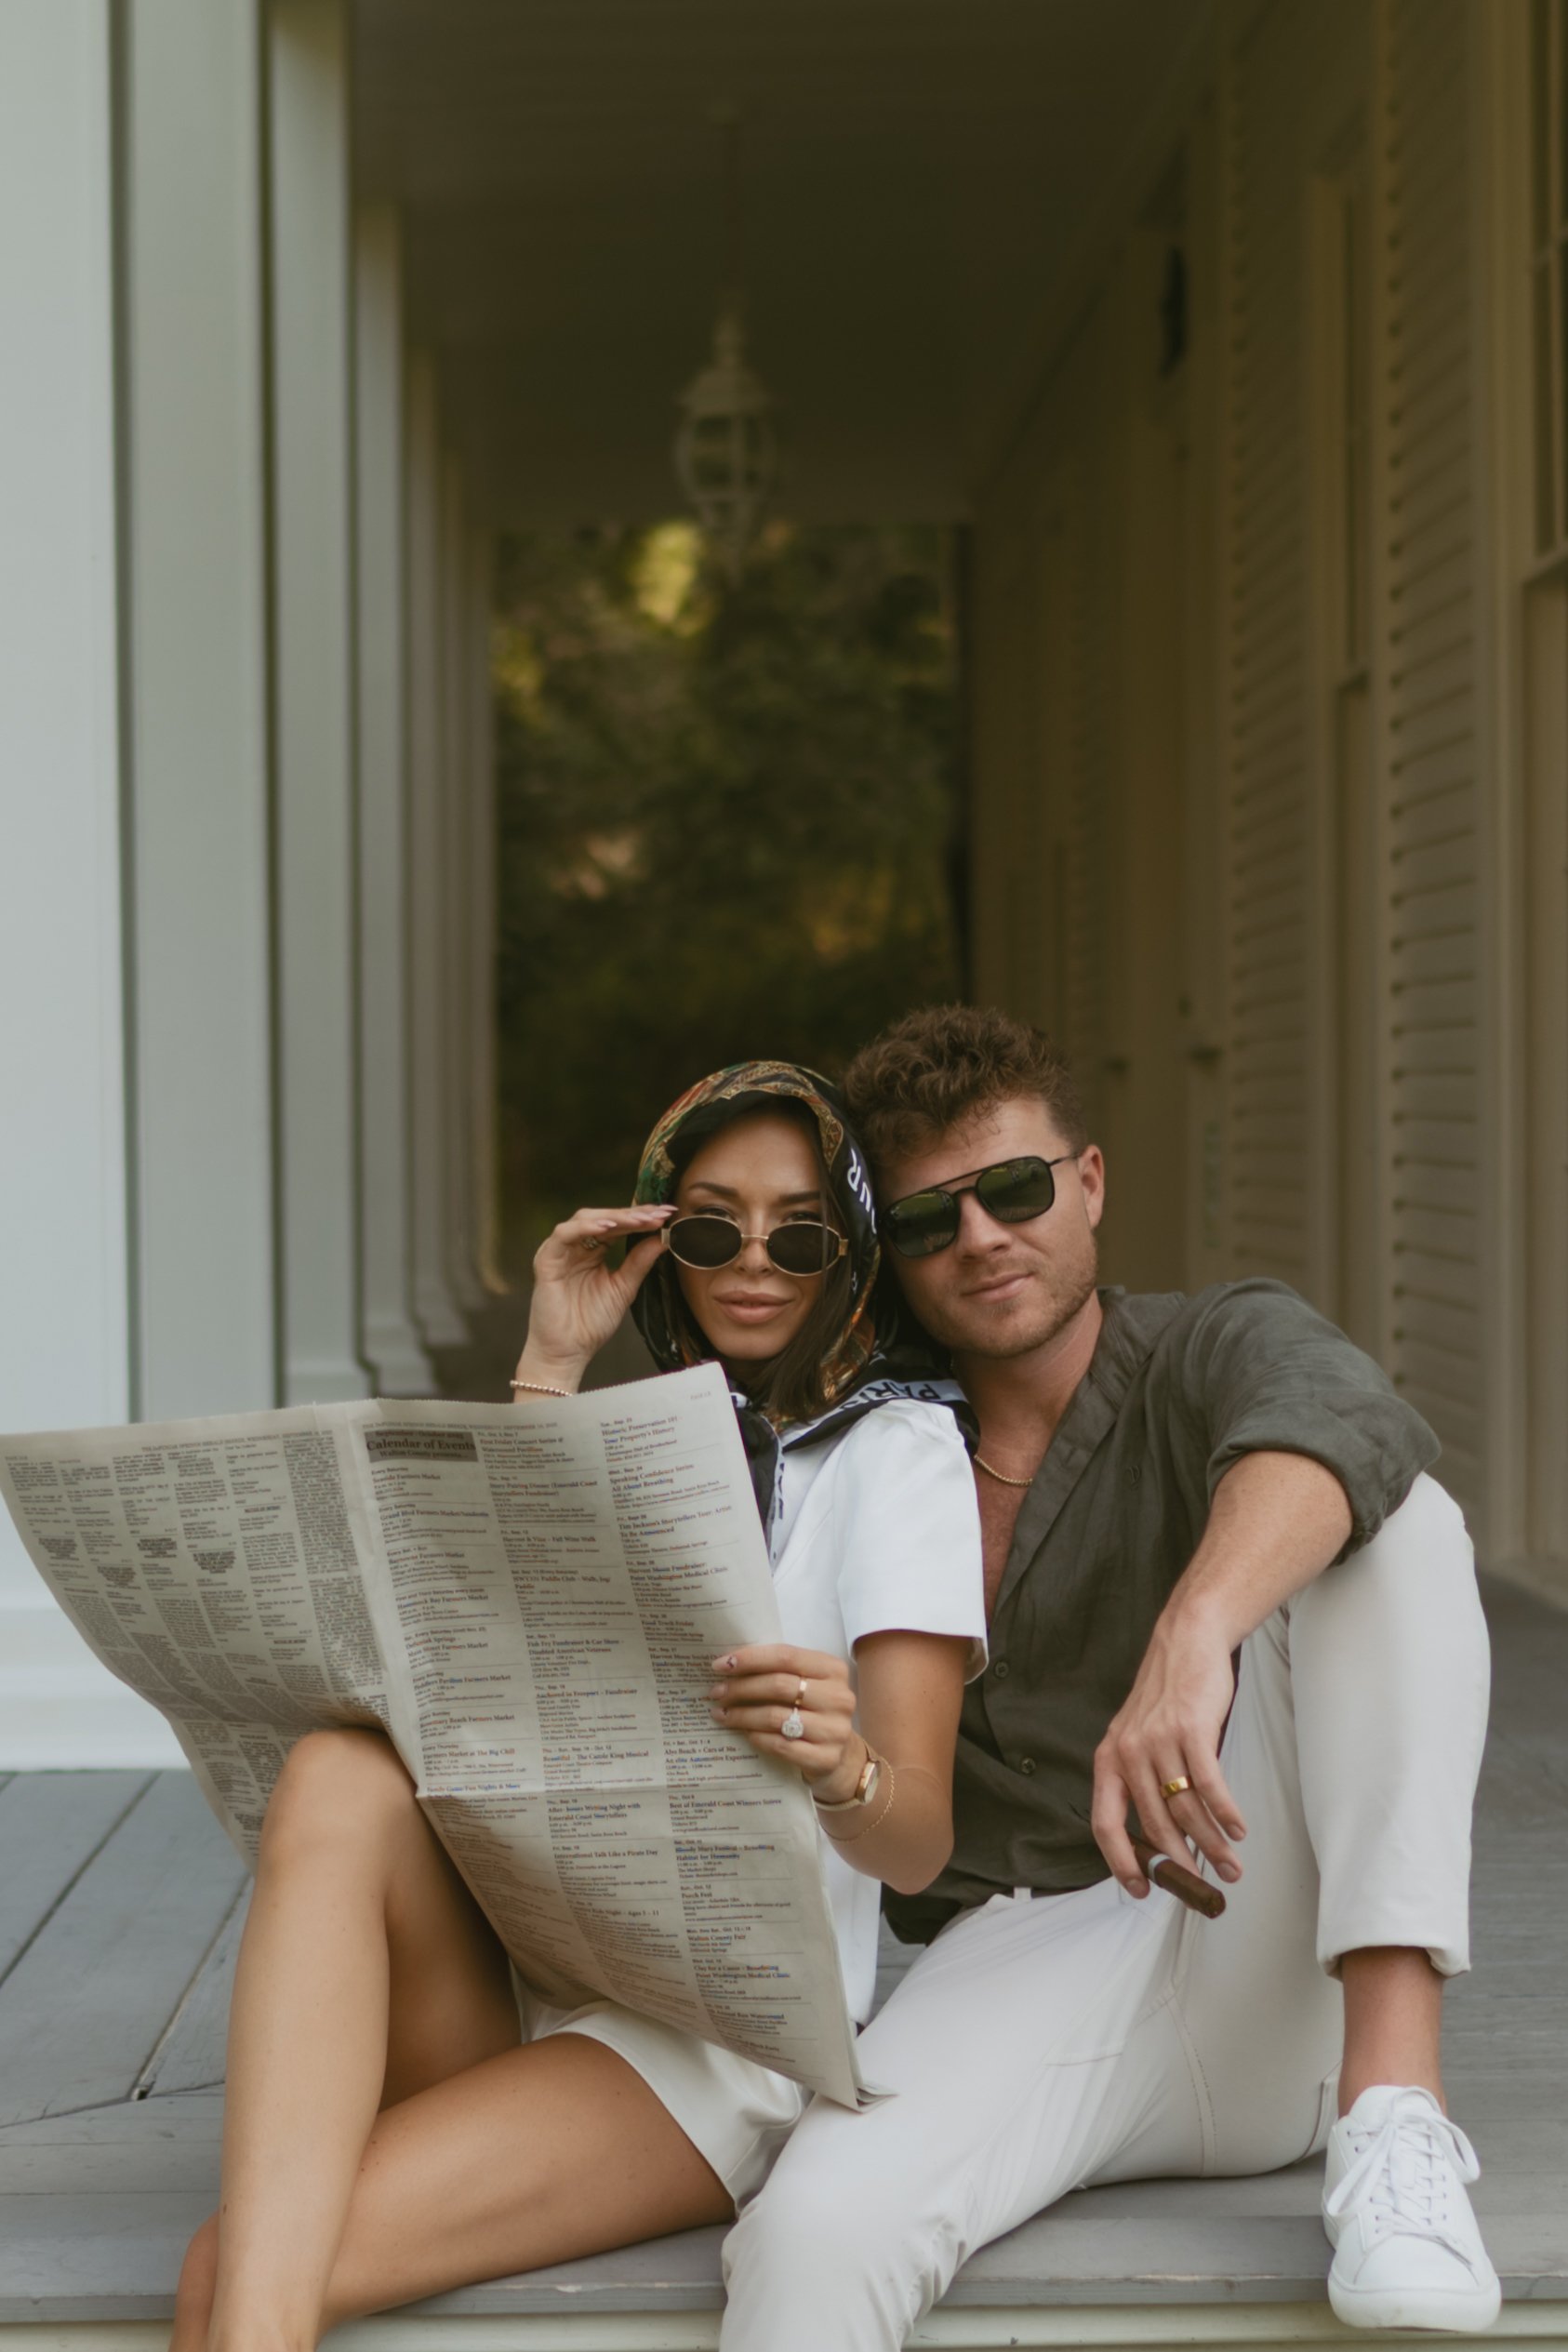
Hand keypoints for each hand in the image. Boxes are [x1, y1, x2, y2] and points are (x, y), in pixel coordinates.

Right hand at [514, 1205, 673, 1389]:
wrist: (569, 1352)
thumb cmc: (591, 1323)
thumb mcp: (623, 1288)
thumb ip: (639, 1262)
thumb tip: (662, 1238)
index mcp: (593, 1251)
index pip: (618, 1226)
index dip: (641, 1218)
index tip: (667, 1214)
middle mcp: (576, 1247)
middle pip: (604, 1218)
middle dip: (632, 1214)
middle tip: (658, 1213)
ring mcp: (560, 1251)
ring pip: (584, 1219)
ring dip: (613, 1217)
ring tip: (638, 1219)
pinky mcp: (546, 1260)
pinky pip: (563, 1235)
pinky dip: (584, 1227)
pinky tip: (606, 1227)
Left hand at [709, 1644, 860, 1795]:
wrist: (841, 1755)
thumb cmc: (814, 1711)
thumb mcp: (806, 1683)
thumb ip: (778, 1670)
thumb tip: (729, 1666)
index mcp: (833, 1669)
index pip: (785, 1656)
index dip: (750, 1658)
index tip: (720, 1665)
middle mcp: (838, 1697)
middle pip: (778, 1685)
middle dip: (740, 1688)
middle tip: (716, 1693)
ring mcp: (834, 1730)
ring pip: (775, 1716)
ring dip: (741, 1714)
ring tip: (721, 1713)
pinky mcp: (826, 1758)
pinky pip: (780, 1745)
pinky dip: (756, 1737)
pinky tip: (743, 1733)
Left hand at [1090, 1603, 1246, 1897]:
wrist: (1186, 1642)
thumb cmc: (1166, 1695)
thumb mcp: (1137, 1735)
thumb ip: (1140, 1778)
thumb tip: (1160, 1834)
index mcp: (1109, 1758)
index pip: (1105, 1823)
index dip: (1121, 1861)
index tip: (1141, 1888)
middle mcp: (1129, 1752)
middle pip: (1154, 1824)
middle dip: (1180, 1863)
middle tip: (1202, 1885)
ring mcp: (1160, 1740)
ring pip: (1185, 1809)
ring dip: (1211, 1844)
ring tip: (1230, 1864)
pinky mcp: (1192, 1729)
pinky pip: (1209, 1784)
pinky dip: (1225, 1812)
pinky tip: (1237, 1829)